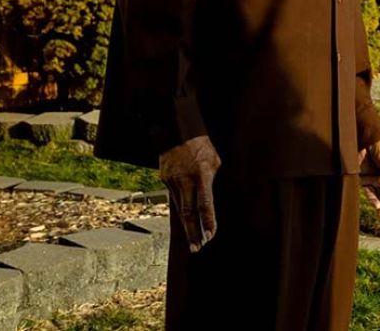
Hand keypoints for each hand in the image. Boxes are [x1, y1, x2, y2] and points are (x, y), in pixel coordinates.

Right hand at [159, 135, 220, 252]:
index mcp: (201, 175)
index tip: (211, 235)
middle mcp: (185, 181)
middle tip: (198, 248)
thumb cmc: (202, 146)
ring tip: (193, 242)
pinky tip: (186, 223)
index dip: (208, 221)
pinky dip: (181, 212)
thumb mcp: (215, 161)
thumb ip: (212, 181)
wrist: (178, 131)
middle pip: (189, 212)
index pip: (205, 203)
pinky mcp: (165, 180)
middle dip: (194, 232)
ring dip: (187, 227)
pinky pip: (175, 199)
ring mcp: (173, 181)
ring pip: (180, 209)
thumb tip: (209, 199)